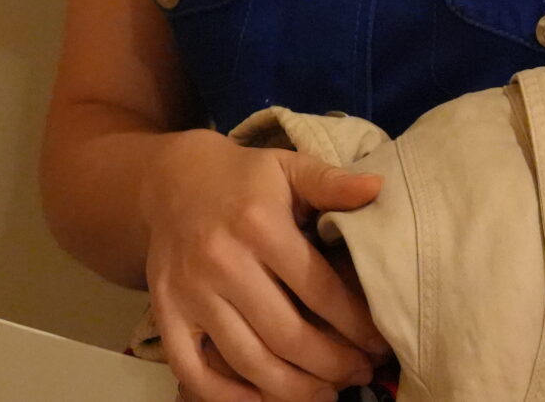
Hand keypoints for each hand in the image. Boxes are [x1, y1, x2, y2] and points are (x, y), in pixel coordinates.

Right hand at [141, 130, 386, 401]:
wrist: (171, 182)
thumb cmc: (244, 180)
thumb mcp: (288, 167)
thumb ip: (332, 182)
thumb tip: (377, 189)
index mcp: (259, 225)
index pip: (319, 290)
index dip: (356, 325)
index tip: (380, 345)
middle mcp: (222, 261)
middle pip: (286, 335)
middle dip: (332, 366)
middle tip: (359, 375)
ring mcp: (189, 292)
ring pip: (247, 361)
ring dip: (293, 390)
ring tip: (326, 394)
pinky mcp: (165, 313)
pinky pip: (194, 371)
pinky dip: (229, 397)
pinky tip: (264, 400)